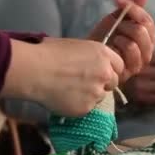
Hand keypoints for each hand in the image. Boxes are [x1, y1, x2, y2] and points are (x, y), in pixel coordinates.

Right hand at [2, 38, 124, 116]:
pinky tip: (64, 98)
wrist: (35, 71)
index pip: (119, 65)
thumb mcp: (74, 46)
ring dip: (90, 96)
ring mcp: (97, 92)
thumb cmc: (48, 53)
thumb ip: (88, 56)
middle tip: (84, 84)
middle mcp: (105, 73)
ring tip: (70, 91)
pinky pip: (87, 109)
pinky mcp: (87, 108)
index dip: (109, 69)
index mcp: (103, 54)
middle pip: (113, 83)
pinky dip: (78, 106)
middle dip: (102, 84)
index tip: (99, 73)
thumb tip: (86, 62)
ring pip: (100, 97)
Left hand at [88, 0, 154, 82]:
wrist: (86, 56)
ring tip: (114, 36)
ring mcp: (140, 62)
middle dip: (128, 21)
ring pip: (140, 38)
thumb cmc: (102, 40)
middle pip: (146, 29)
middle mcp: (146, 51)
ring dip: (124, 32)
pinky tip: (112, 45)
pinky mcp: (131, 70)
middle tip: (116, 24)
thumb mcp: (115, 20)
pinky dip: (121, 42)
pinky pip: (132, 49)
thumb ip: (130, 7)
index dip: (135, 8)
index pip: (148, 21)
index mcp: (146, 39)